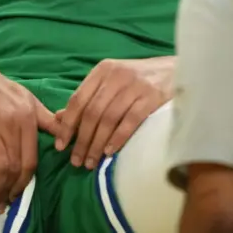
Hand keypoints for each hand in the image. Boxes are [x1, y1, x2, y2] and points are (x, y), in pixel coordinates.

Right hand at [0, 53, 60, 213]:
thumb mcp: (27, 98)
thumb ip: (46, 119)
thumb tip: (66, 133)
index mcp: (28, 117)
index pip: (31, 159)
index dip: (26, 181)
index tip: (20, 193)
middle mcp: (13, 124)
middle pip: (16, 166)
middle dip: (13, 189)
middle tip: (7, 203)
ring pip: (1, 167)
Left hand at [54, 57, 173, 169]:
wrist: (175, 70)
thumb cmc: (139, 79)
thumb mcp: (111, 82)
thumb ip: (87, 98)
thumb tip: (57, 118)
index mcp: (102, 71)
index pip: (77, 100)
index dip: (67, 124)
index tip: (60, 146)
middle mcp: (116, 75)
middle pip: (92, 112)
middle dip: (82, 140)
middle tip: (76, 161)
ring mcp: (134, 86)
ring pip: (108, 119)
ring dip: (97, 144)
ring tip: (91, 162)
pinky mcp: (151, 97)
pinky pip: (130, 121)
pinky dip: (118, 138)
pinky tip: (110, 152)